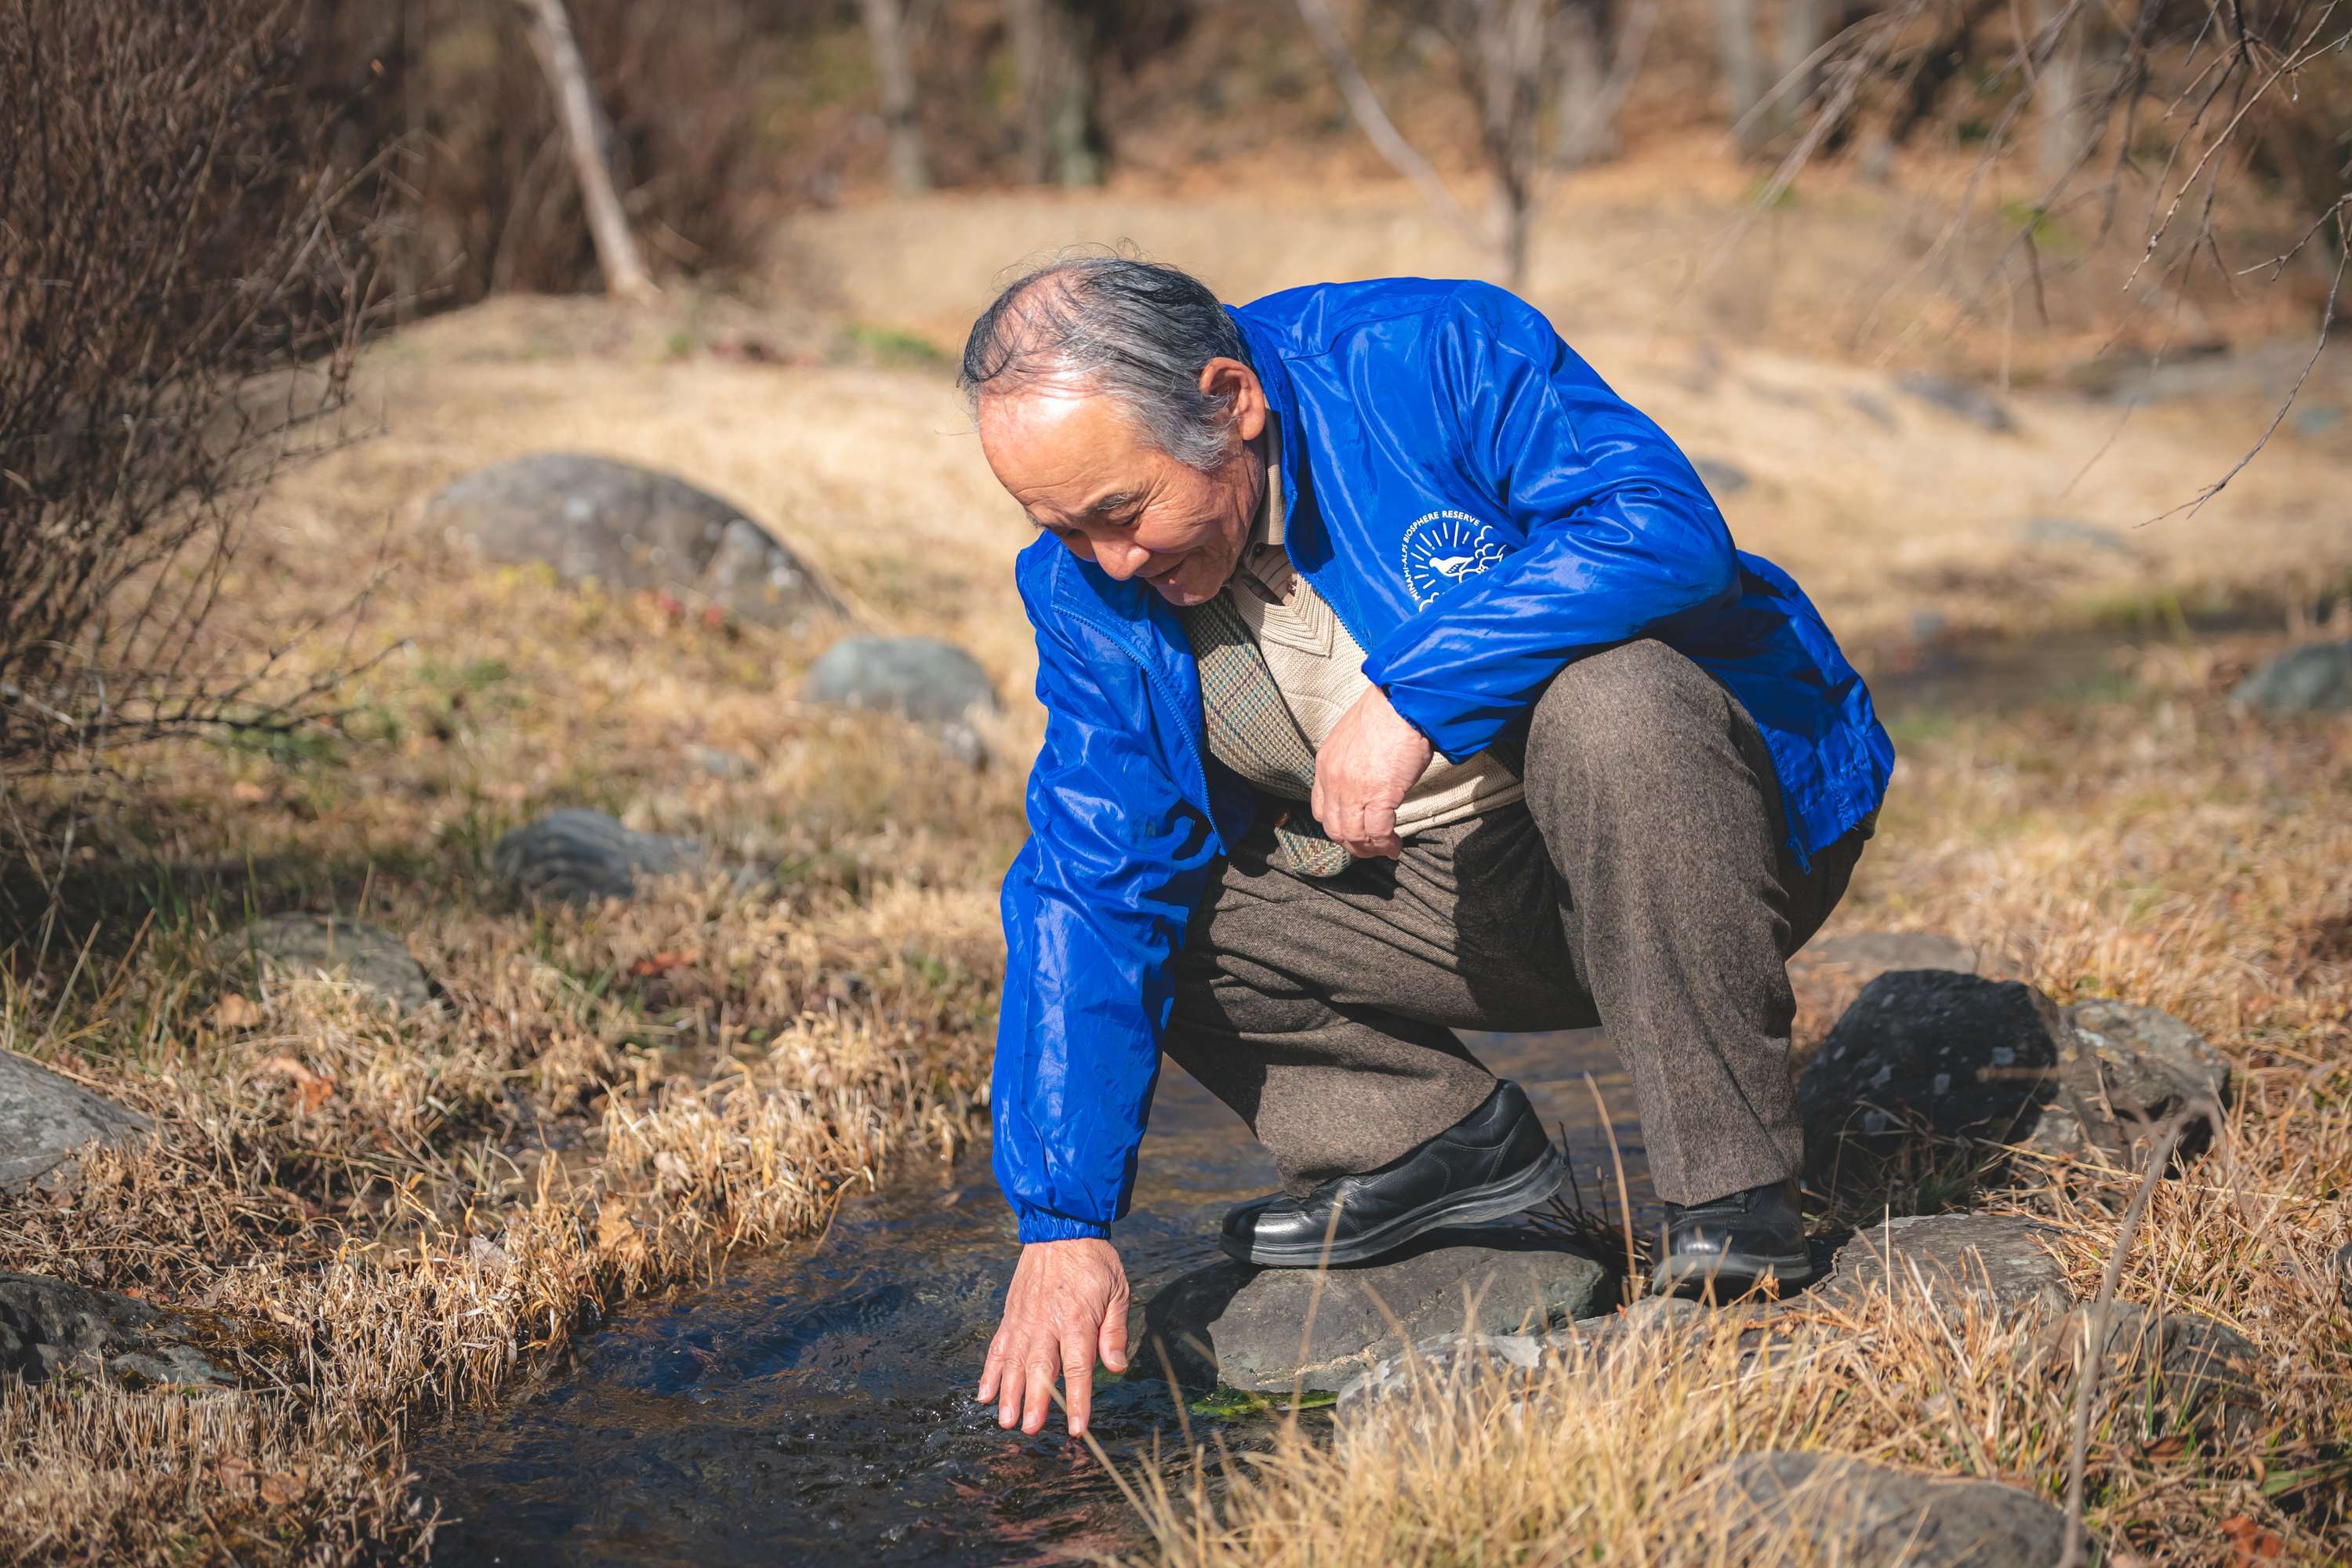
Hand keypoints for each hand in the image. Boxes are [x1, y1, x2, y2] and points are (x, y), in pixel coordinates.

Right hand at [977, 1238, 1128, 1436]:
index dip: (1078, 1399)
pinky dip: (989, 1371)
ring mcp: (1025, 1320)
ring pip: (1013, 1362)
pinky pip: (997, 1347)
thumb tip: (1116, 1367)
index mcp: (1078, 1319)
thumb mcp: (1118, 1291)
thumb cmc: (1094, 1262)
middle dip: (1035, 1401)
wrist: (1061, 1228)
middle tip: (1029, 1429)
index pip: (1078, 1367)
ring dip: (1008, 1393)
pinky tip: (983, 1395)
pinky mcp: (1010, 1315)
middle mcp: (1047, 1323)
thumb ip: (1115, 1331)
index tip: (1077, 1428)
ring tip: (1005, 1421)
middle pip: (1040, 1368)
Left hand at [1311, 686, 1433, 859]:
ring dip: (1370, 849)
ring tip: (1386, 850)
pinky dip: (1386, 844)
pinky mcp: (1379, 795)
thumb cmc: (1387, 712)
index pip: (1320, 809)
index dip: (1337, 825)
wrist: (1403, 702)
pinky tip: (1395, 845)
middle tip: (1370, 848)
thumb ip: (1354, 763)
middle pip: (1335, 828)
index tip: (1353, 831)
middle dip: (1352, 844)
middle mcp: (1333, 780)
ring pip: (1354, 835)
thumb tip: (1370, 780)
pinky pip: (1378, 832)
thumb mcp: (1355, 737)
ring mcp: (1353, 790)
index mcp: (1325, 764)